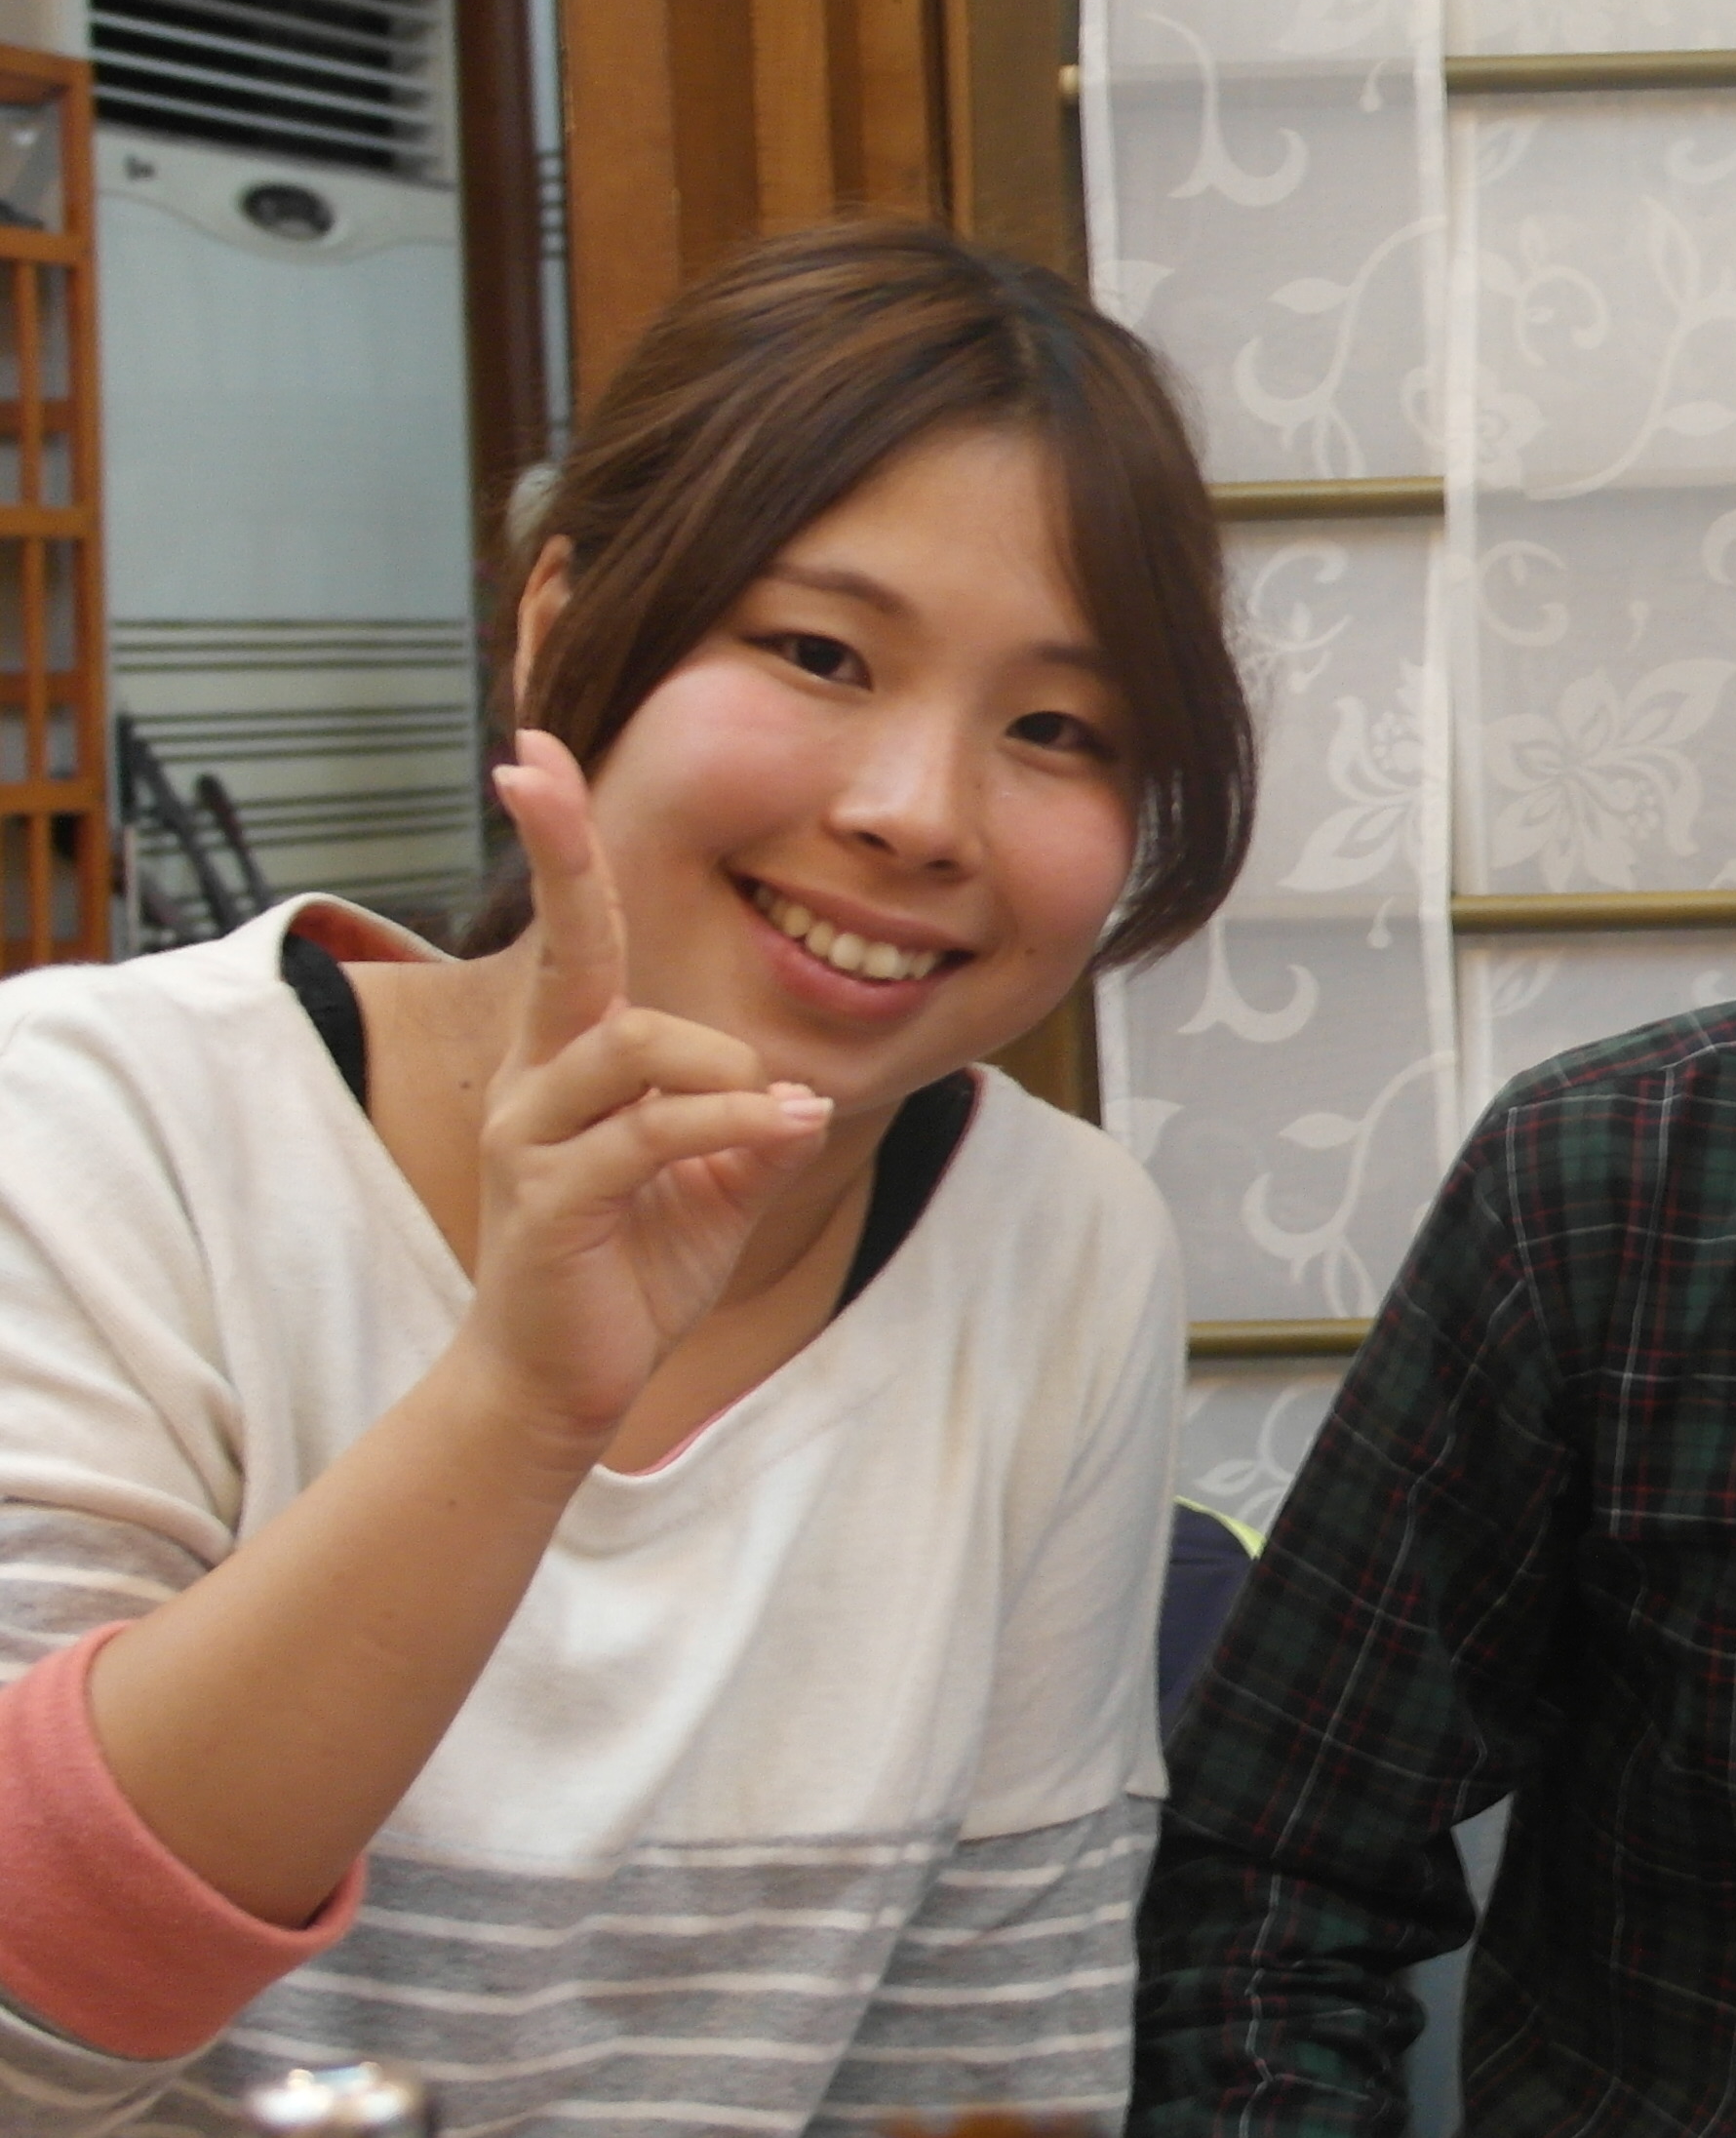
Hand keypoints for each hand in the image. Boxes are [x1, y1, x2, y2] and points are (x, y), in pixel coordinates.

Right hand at [458, 732, 831, 1447]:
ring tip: (780, 1107)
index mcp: (577, 1064)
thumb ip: (755, 1128)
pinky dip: (729, 1123)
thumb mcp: (715, 1186)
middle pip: (567, 951)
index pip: (578, 937)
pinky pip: (645, 1136)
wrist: (563, 1382)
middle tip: (534, 768)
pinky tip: (783, 1126)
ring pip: (629, 1046)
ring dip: (722, 1065)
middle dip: (560, 854)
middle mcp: (540, 1084)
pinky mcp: (550, 1203)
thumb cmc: (631, 1271)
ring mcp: (536, 1138)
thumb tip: (802, 1089)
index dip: (561, 846)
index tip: (532, 755)